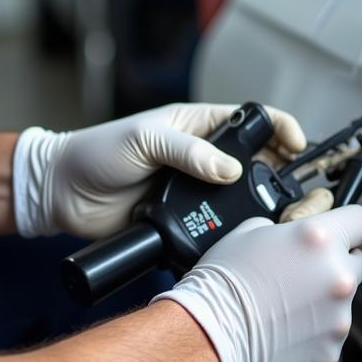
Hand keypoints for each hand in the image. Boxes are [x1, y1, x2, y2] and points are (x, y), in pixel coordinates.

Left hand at [13, 103, 304, 238]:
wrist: (62, 194)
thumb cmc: (96, 152)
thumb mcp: (143, 140)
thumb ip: (188, 152)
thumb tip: (231, 169)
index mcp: (200, 127)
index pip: (255, 121)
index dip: (282, 130)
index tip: (298, 146)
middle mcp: (206, 159)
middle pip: (261, 163)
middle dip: (286, 173)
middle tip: (299, 191)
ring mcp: (198, 192)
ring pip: (246, 199)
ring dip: (265, 207)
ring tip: (282, 219)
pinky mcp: (186, 222)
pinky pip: (220, 228)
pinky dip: (236, 235)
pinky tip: (247, 240)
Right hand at [152, 204, 361, 361]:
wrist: (205, 335)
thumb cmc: (220, 285)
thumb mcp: (247, 233)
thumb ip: (284, 230)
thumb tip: (291, 234)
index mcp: (319, 240)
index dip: (351, 224)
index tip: (346, 232)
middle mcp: (336, 276)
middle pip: (357, 262)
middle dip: (335, 265)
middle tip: (303, 274)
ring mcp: (337, 317)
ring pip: (342, 303)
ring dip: (322, 303)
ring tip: (284, 308)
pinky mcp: (329, 352)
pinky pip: (329, 337)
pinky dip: (312, 335)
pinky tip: (284, 332)